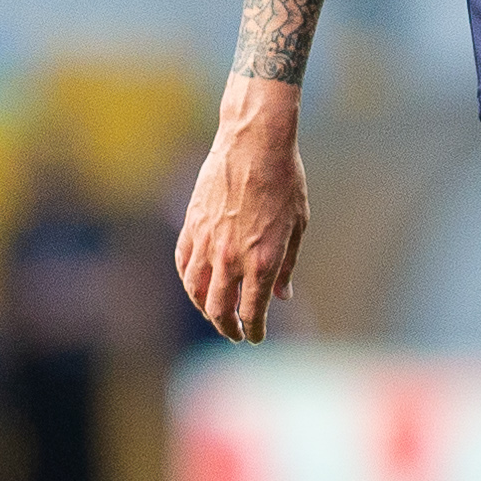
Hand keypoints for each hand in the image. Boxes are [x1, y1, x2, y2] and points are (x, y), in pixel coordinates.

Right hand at [176, 78, 309, 343]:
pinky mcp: (191, 226)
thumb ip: (287, 265)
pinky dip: (189, 281)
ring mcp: (207, 243)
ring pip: (196, 291)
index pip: (253, 311)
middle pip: (220, 309)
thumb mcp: (297, 225)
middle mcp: (230, 258)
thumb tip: (282, 296)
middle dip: (228, 328)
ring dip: (205, 309)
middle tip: (236, 334)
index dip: (254, 330)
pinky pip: (183, 264)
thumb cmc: (285, 181)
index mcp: (262, 262)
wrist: (254, 143)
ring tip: (215, 315)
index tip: (256, 337)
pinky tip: (196, 286)